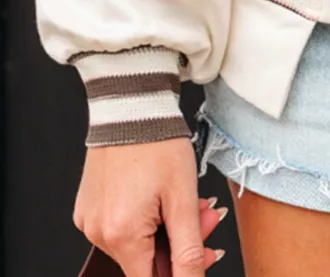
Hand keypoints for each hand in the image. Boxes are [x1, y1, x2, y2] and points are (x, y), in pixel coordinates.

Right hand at [74, 137, 225, 275]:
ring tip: (184, 200)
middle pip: (144, 261)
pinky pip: (119, 228)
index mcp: (122, 235)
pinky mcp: (88, 209)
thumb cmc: (159, 144)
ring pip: (134, 245)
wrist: (131, 106)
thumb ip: (189, 249)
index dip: (181, 273)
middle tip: (206, 217)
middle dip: (179, 245)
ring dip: (163, 231)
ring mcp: (89, 221)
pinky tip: (161, 198)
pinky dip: (144, 220)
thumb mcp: (183, 197)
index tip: (205, 255)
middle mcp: (99, 234)